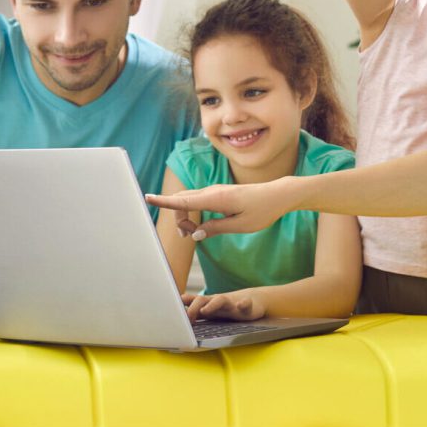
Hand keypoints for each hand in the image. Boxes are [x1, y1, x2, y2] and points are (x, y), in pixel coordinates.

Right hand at [146, 180, 290, 239]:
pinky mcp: (218, 194)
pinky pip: (197, 200)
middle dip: (176, 217)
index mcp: (216, 199)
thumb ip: (215, 229)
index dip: (164, 201)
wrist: (278, 194)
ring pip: (188, 201)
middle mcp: (212, 191)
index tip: (147, 198)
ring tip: (193, 233)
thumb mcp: (240, 225)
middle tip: (187, 236)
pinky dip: (192, 212)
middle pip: (181, 201)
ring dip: (184, 216)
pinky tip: (199, 225)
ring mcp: (215, 191)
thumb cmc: (263, 210)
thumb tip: (194, 233)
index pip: (184, 200)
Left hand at [182, 292, 265, 321]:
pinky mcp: (247, 306)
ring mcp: (232, 303)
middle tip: (186, 318)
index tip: (171, 312)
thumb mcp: (210, 311)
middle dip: (193, 308)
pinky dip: (244, 304)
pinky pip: (245, 304)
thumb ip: (195, 314)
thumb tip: (176, 321)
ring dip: (212, 305)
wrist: (254, 300)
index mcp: (208, 305)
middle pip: (202, 300)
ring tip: (205, 311)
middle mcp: (217, 302)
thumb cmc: (227, 308)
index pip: (191, 301)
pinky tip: (242, 305)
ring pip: (220, 300)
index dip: (181, 305)